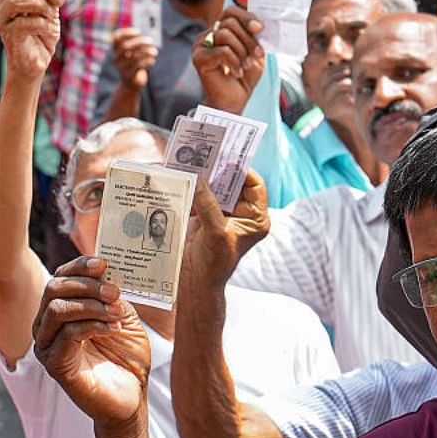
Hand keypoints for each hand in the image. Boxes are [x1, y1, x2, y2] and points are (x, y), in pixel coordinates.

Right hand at [0, 0, 65, 80]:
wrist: (34, 62)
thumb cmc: (41, 33)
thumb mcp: (50, 7)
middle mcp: (4, 0)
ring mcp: (3, 18)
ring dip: (42, 5)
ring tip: (52, 14)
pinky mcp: (9, 35)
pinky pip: (24, 23)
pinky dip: (42, 24)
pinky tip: (48, 29)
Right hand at [33, 257, 150, 428]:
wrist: (131, 397)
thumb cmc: (125, 357)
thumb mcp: (122, 316)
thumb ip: (111, 295)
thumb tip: (107, 269)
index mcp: (59, 311)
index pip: (60, 278)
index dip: (79, 267)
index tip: (103, 263)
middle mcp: (46, 327)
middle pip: (53, 289)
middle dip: (86, 285)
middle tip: (114, 292)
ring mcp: (47, 347)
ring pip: (57, 309)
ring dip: (91, 305)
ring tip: (116, 313)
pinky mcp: (54, 365)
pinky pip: (68, 334)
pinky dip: (94, 326)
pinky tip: (114, 329)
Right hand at [111, 28, 157, 87]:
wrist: (130, 85)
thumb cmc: (134, 65)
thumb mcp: (132, 54)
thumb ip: (136, 45)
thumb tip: (147, 38)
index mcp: (116, 51)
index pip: (116, 38)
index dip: (126, 33)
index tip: (138, 32)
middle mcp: (117, 59)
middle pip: (126, 46)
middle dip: (140, 42)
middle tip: (151, 41)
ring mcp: (121, 67)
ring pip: (134, 56)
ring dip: (146, 52)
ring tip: (155, 52)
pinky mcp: (128, 75)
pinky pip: (138, 66)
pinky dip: (147, 61)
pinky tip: (152, 60)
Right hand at [182, 170, 268, 287]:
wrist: (195, 282)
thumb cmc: (214, 263)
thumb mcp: (216, 232)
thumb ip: (208, 204)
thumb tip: (199, 178)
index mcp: (255, 218)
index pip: (255, 185)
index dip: (242, 170)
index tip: (226, 159)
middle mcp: (240, 214)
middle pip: (233, 183)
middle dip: (219, 171)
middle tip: (205, 155)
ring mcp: (222, 214)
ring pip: (215, 188)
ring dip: (203, 178)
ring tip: (190, 163)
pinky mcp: (204, 217)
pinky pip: (200, 197)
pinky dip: (192, 188)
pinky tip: (181, 178)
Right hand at [192, 7, 264, 113]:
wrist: (233, 102)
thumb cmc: (243, 77)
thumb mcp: (254, 52)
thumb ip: (254, 36)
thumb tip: (259, 24)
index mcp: (219, 30)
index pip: (230, 12)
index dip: (246, 16)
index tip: (260, 28)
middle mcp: (207, 35)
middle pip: (230, 22)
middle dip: (248, 39)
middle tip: (256, 56)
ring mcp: (200, 46)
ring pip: (226, 35)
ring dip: (242, 51)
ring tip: (246, 65)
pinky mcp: (199, 58)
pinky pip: (222, 51)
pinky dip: (234, 62)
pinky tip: (237, 73)